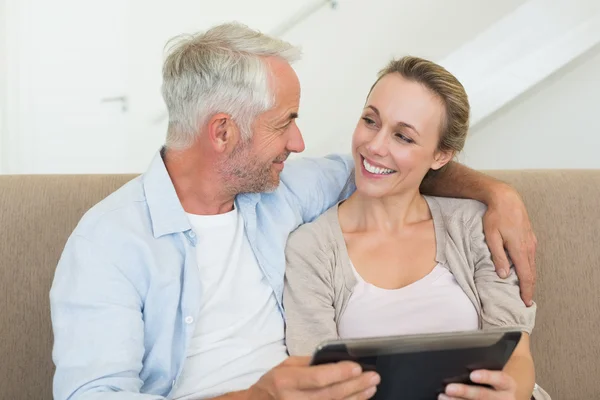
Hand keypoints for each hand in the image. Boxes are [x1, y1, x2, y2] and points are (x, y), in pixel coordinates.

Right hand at [245, 356, 379, 399]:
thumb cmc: (274, 383)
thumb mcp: (285, 366)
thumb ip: (309, 363)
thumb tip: (337, 359)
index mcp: (285, 380)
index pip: (318, 377)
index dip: (340, 373)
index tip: (357, 367)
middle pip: (330, 395)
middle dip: (355, 386)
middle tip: (373, 377)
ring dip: (356, 399)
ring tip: (370, 388)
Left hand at [438, 370, 516, 399]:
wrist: (500, 398)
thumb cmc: (493, 384)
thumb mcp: (495, 378)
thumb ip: (483, 371)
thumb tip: (460, 365)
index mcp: (507, 385)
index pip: (500, 379)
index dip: (487, 376)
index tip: (472, 375)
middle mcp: (504, 398)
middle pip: (484, 395)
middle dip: (465, 391)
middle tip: (449, 388)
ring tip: (443, 396)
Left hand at [483, 183, 536, 305]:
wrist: (506, 199)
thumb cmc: (496, 217)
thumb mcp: (491, 237)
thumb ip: (498, 257)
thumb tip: (504, 275)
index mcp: (519, 249)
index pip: (526, 275)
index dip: (527, 290)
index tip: (526, 302)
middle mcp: (529, 247)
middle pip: (532, 272)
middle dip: (529, 287)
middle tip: (526, 300)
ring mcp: (531, 241)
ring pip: (532, 264)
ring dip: (530, 277)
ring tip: (525, 288)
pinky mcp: (530, 237)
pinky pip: (531, 256)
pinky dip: (529, 266)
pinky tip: (524, 270)